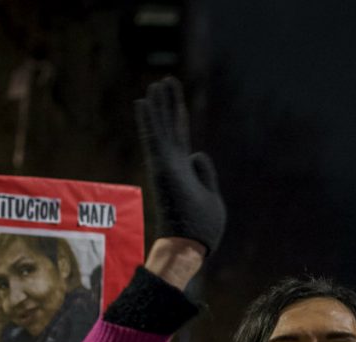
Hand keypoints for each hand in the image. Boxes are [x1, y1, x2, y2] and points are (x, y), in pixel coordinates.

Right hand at [135, 77, 225, 255]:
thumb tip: (197, 152)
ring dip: (158, 105)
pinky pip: (154, 139)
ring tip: (157, 83)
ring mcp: (166, 166)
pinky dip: (149, 120)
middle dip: (169, 104)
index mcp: (185, 171)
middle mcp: (172, 165)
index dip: (179, 119)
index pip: (181, 138)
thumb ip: (206, 173)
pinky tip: (144, 101)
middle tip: (166, 80)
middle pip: (171, 128)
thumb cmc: (202, 228)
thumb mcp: (212, 196)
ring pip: (161, 128)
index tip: (176, 101)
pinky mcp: (162, 168)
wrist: (190, 246)